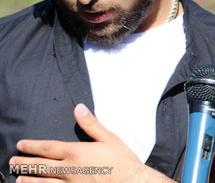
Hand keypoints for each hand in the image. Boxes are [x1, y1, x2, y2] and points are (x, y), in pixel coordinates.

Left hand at [9, 104, 174, 182]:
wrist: (131, 182)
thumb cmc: (122, 161)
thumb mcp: (109, 138)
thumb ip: (91, 124)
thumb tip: (78, 108)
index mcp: (76, 152)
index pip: (48, 147)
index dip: (33, 146)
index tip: (21, 145)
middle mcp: (69, 169)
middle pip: (41, 166)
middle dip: (25, 163)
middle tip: (13, 161)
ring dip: (28, 180)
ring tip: (18, 179)